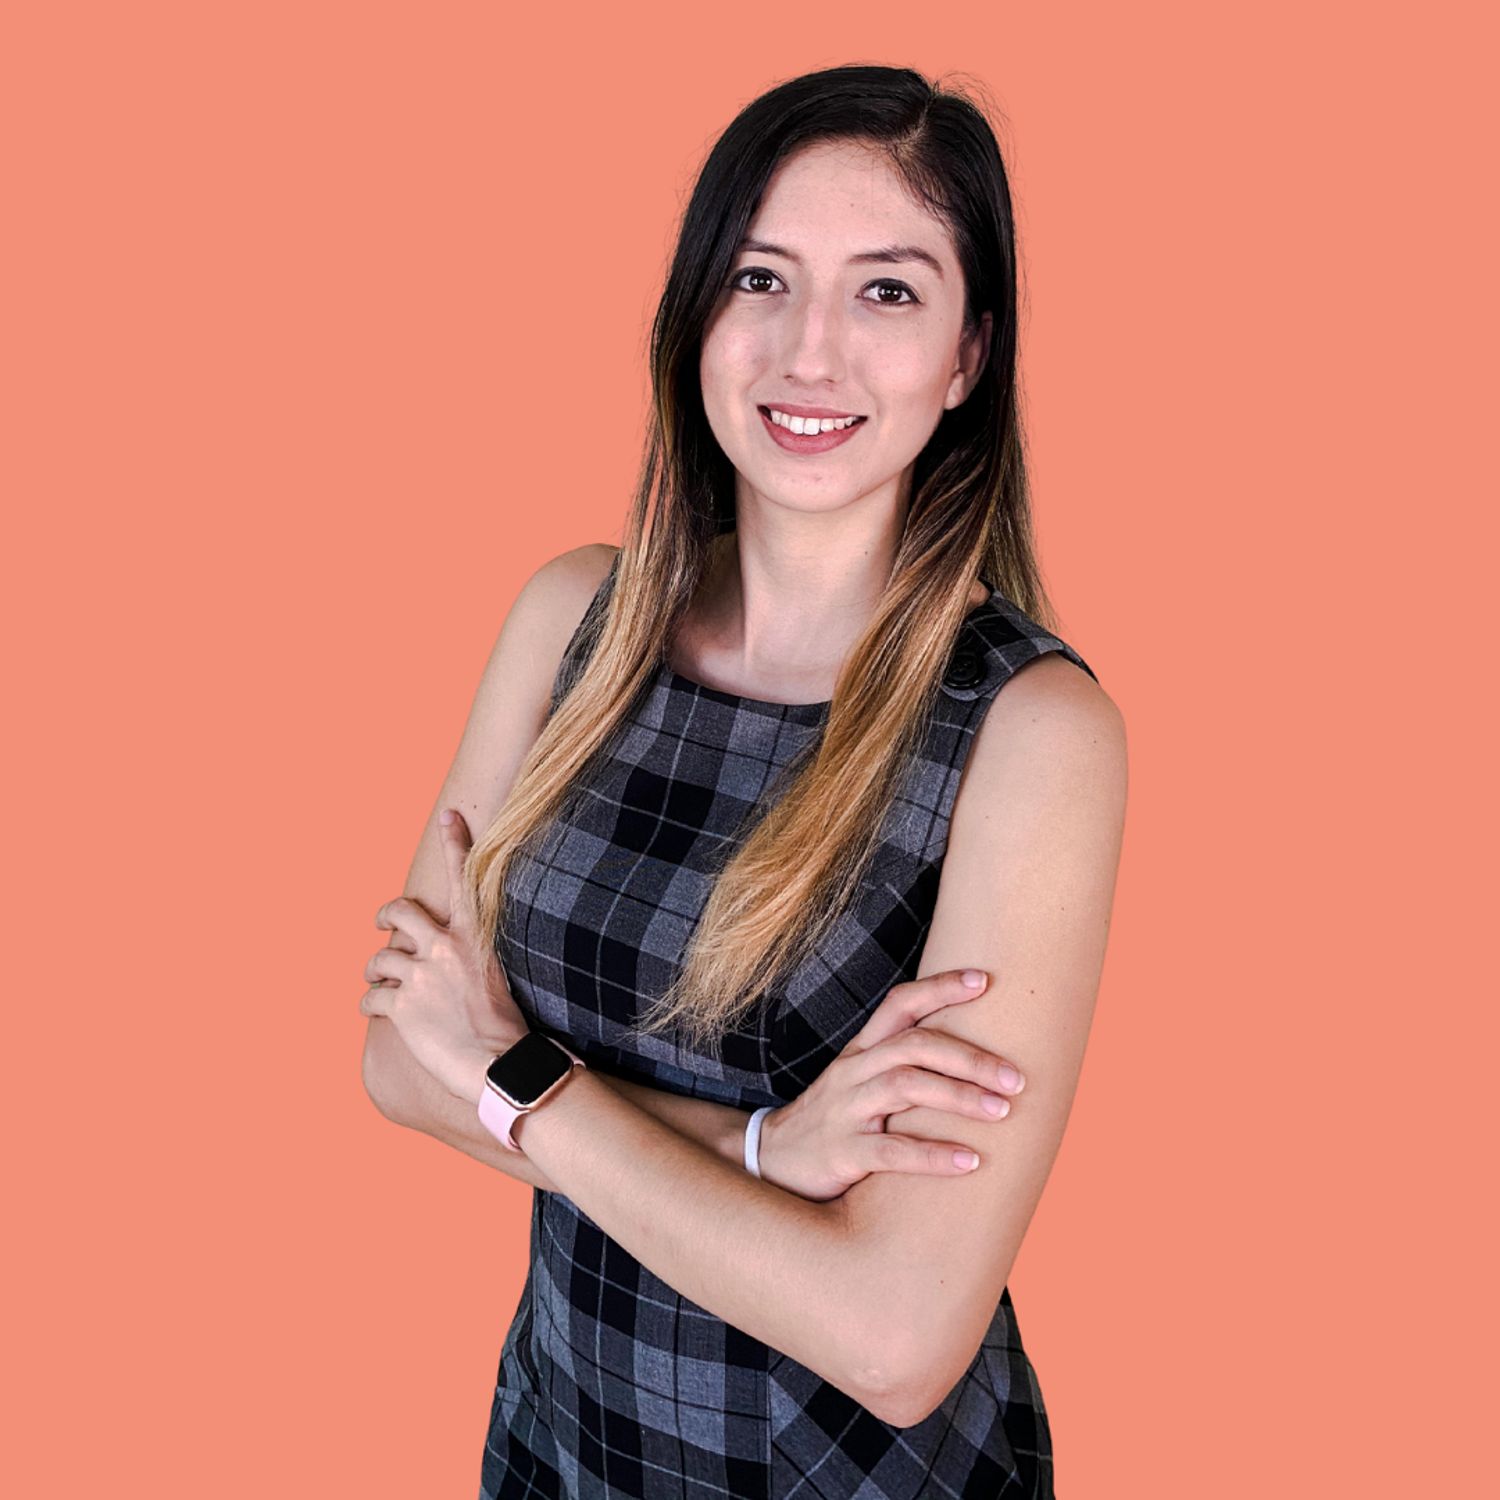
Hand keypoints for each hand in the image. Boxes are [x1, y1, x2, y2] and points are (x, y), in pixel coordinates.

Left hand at [359, 808, 528, 1105]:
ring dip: (375, 972)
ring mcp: (420, 975)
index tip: (448, 815)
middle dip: (384, 915)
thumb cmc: (508, 1027)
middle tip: (379, 923)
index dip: (455, 841)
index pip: (463, 876)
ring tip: (380, 986)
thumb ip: (472, 958)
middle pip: (400, 911)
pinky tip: (375, 1011)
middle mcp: (444, 947)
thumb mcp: (498, 976)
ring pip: (378, 959)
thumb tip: (451, 957)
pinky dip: (369, 1004)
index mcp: (473, 935)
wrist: (501, 1064)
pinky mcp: (400, 1005)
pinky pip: (369, 997)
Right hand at [756, 969, 1025, 1201]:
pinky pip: (891, 1151)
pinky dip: (933, 1156)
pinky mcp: (841, 1152)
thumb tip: (973, 1059)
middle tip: (1016, 1077)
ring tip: (1002, 1111)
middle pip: (914, 1045)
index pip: (900, 1005)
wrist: (771, 1162)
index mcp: (862, 1051)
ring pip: (905, 1087)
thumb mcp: (860, 1083)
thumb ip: (903, 1069)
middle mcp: (853, 1072)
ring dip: (960, 1097)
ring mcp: (845, 1110)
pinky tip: (970, 1162)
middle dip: (969, 1057)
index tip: (984, 980)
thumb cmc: (833, 1121)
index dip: (940, 988)